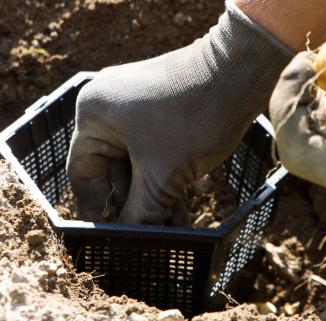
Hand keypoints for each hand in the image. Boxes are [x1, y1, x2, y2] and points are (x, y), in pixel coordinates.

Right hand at [66, 3, 292, 224]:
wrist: (243, 71)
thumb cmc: (196, 116)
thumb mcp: (163, 175)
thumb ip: (141, 214)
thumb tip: (131, 244)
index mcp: (92, 115)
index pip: (82, 172)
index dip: (97, 208)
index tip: (113, 237)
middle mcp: (107, 106)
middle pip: (111, 170)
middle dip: (134, 205)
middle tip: (149, 236)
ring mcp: (134, 105)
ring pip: (135, 164)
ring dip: (153, 196)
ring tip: (172, 228)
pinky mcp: (159, 108)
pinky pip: (151, 151)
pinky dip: (163, 177)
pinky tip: (180, 209)